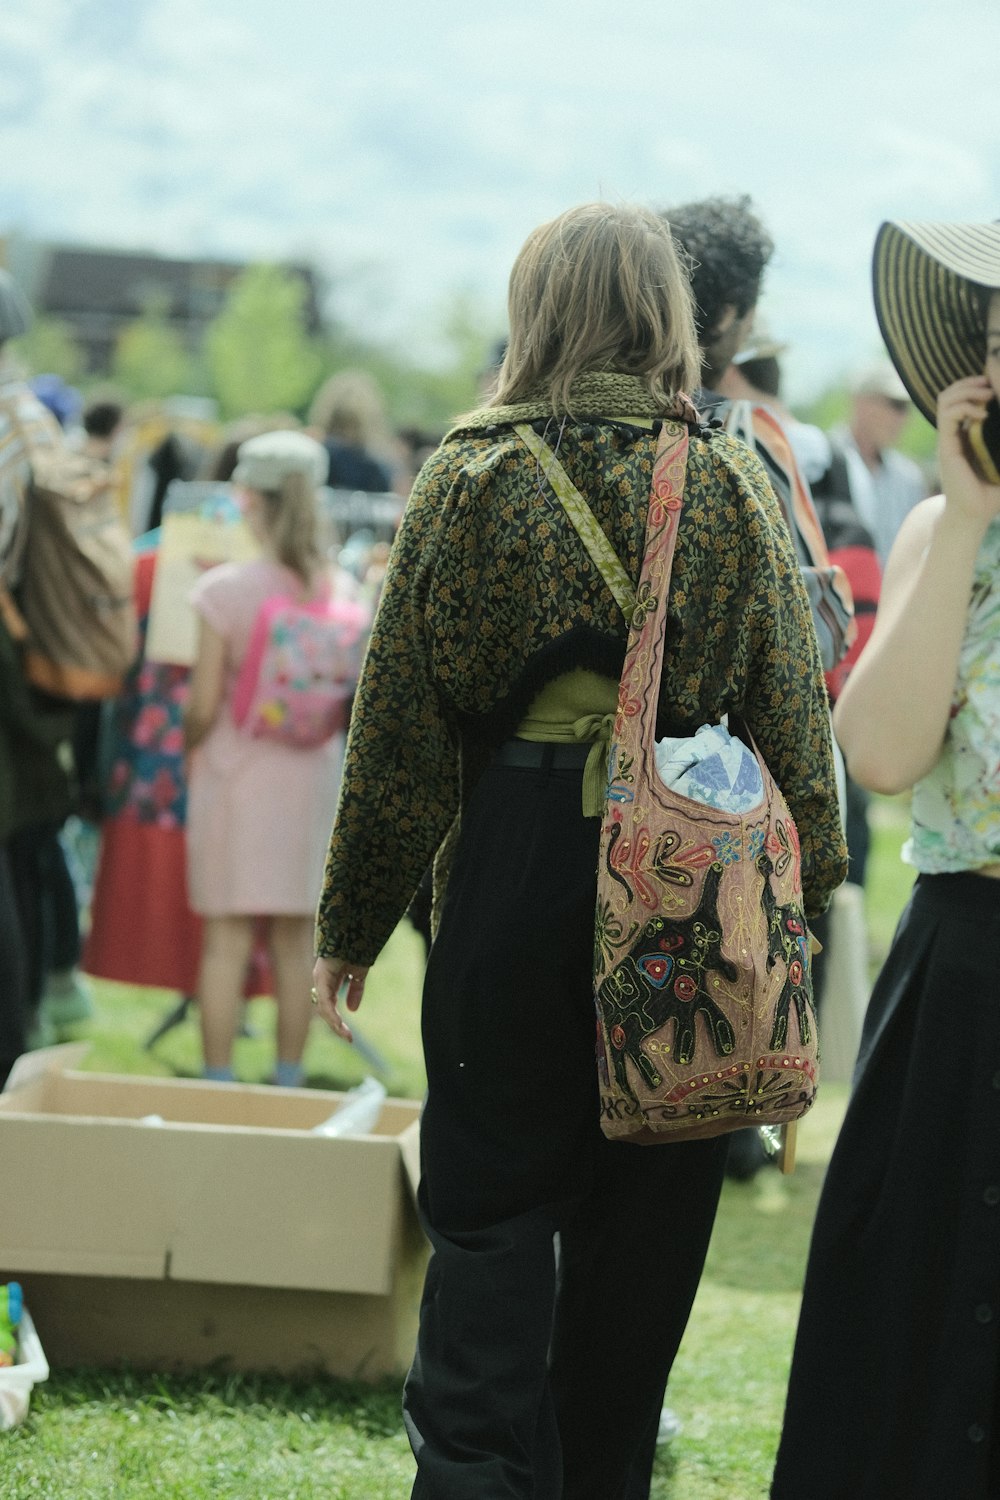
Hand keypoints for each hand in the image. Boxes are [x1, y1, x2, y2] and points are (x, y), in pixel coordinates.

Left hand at [311, 956, 369, 1043]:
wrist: (355, 932)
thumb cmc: (356, 949)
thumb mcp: (358, 975)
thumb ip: (355, 991)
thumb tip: (353, 1009)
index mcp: (329, 981)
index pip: (329, 1006)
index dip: (337, 1020)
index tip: (349, 1034)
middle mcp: (321, 981)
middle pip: (325, 1010)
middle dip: (336, 1026)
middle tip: (349, 1038)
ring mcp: (320, 979)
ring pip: (324, 1008)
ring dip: (335, 1023)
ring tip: (347, 1034)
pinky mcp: (322, 977)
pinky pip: (325, 1000)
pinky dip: (332, 1013)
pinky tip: (339, 1023)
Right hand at [937, 376, 999, 530]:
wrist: (974, 515)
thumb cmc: (991, 492)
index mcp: (967, 433)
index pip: (963, 397)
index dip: (977, 383)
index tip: (994, 383)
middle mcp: (955, 433)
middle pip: (951, 393)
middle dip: (971, 381)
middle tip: (990, 386)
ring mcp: (949, 439)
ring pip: (946, 398)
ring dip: (966, 390)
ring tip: (986, 395)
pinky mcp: (946, 447)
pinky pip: (948, 415)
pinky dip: (964, 406)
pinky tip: (982, 414)